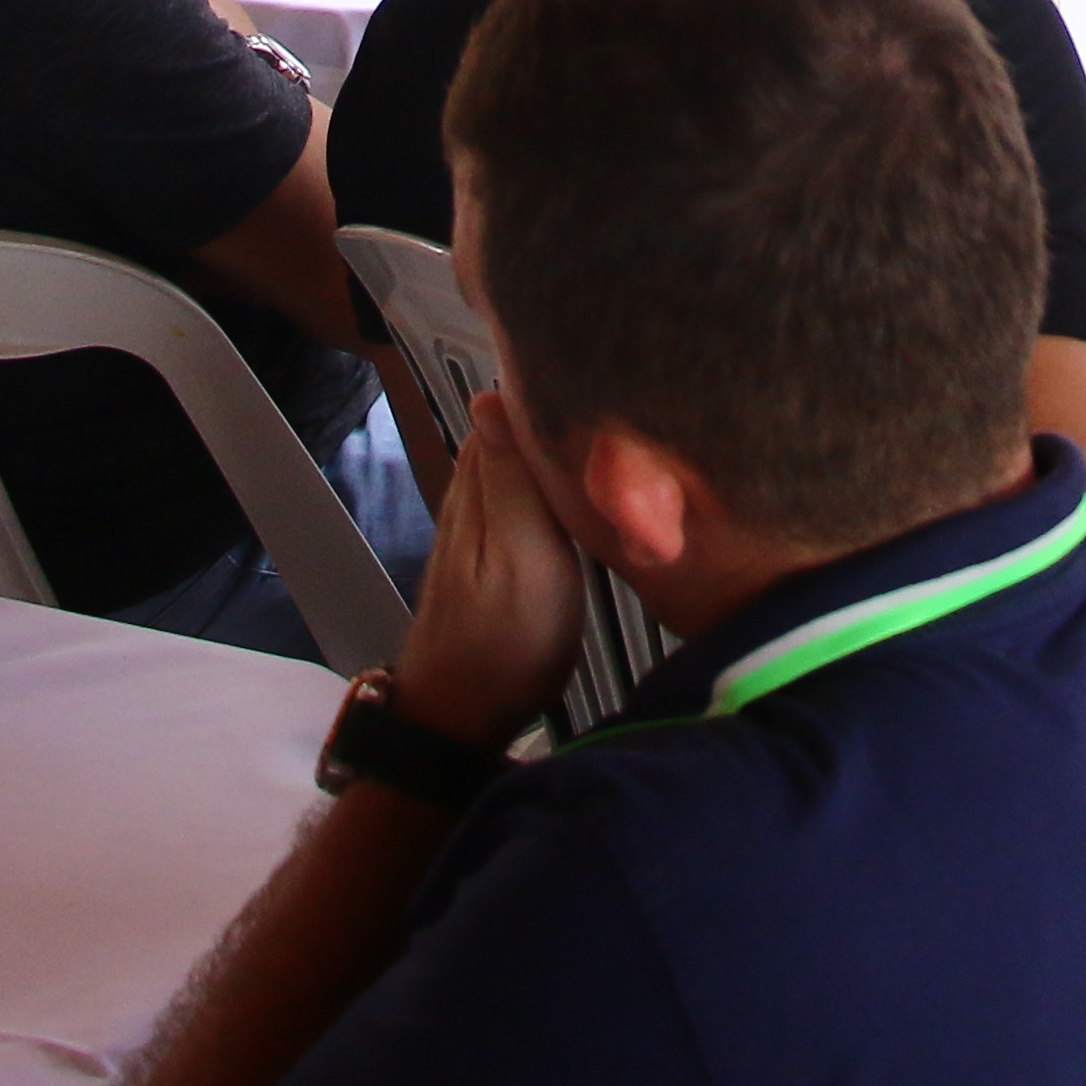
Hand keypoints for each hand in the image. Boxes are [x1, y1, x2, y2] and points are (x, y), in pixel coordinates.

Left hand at [387, 388, 588, 749]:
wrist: (461, 718)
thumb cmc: (501, 644)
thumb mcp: (520, 558)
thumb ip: (511, 479)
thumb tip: (496, 394)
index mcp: (479, 483)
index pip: (510, 402)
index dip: (552, 379)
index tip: (605, 367)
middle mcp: (473, 492)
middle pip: (516, 426)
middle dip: (560, 406)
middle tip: (625, 398)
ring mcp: (480, 523)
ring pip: (520, 459)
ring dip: (557, 443)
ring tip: (613, 432)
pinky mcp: (495, 551)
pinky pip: (522, 493)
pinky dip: (550, 481)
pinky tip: (579, 487)